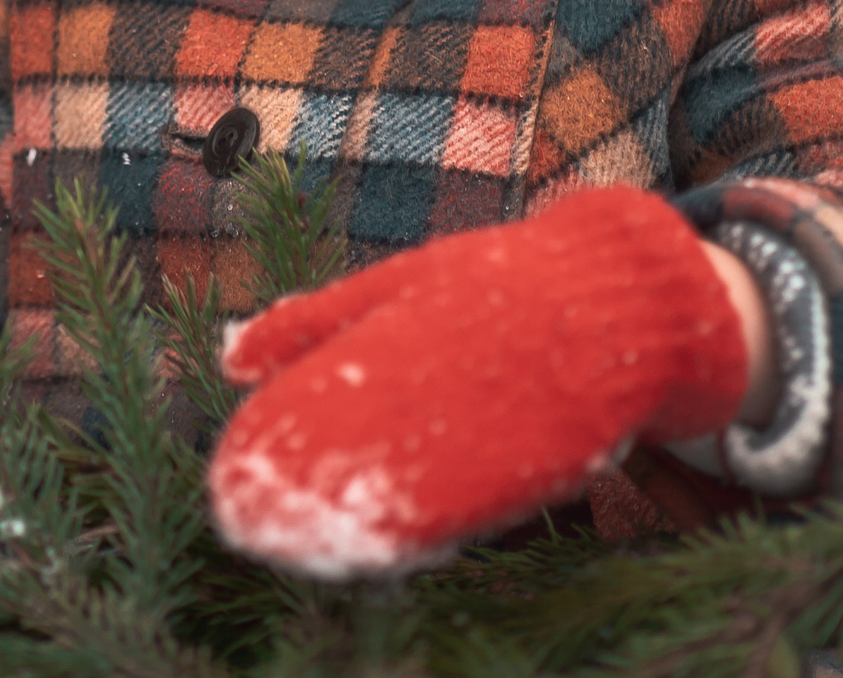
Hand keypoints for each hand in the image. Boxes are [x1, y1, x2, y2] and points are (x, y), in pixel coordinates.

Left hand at [206, 187, 750, 576]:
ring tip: (301, 554)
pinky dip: (420, 535)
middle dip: (302, 498)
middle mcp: (446, 382)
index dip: (276, 445)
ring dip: (353, 530)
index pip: (323, 395)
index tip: (229, 481)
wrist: (614, 300)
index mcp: (406, 328)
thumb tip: (228, 355)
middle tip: (245, 531)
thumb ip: (313, 322)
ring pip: (412, 493)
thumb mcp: (395, 285)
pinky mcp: (537, 467)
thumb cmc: (487, 287)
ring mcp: (496, 428)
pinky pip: (469, 509)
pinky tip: (379, 557)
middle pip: (362, 452)